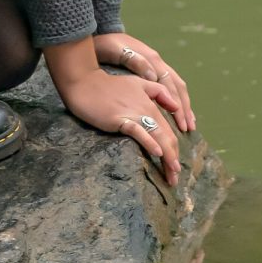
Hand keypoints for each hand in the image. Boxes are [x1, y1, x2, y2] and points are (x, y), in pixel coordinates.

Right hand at [53, 66, 182, 186]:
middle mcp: (147, 110)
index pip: (169, 130)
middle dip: (173, 159)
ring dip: (167, 157)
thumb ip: (158, 92)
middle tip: (175, 178)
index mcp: (152, 104)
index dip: (175, 149)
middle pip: (167, 137)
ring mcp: (134, 114)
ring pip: (158, 136)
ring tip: (171, 175)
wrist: (85, 83)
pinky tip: (158, 153)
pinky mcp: (120, 119)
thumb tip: (176, 107)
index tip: (175, 166)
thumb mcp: (138, 83)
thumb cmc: (110, 86)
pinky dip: (150, 142)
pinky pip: (139, 131)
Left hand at [93, 32, 193, 131]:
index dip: (176, 105)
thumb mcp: (117, 51)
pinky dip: (176, 100)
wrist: (102, 35)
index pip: (169, 86)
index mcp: (152, 59)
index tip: (180, 122)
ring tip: (189, 124)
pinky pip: (169, 87)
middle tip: (189, 128)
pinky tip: (176, 112)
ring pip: (176, 88)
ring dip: (184, 106)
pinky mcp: (151, 69)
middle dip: (184, 109)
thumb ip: (136, 62)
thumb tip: (154, 76)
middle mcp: (158, 63)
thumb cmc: (108, 45)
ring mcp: (156, 66)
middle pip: (177, 88)